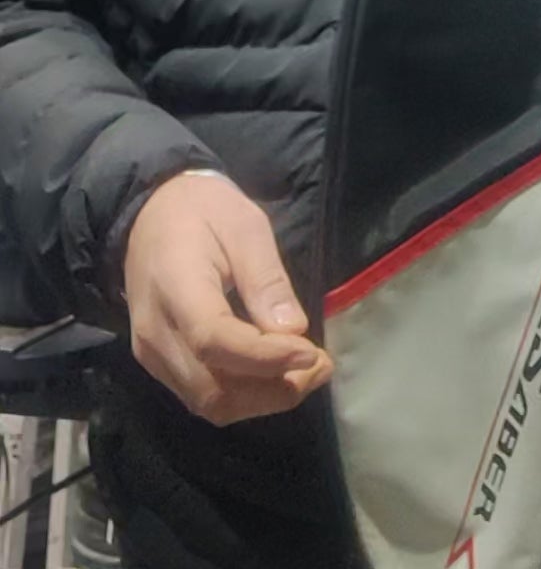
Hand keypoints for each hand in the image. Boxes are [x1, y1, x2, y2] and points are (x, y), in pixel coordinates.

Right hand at [124, 173, 333, 425]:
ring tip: (305, 373)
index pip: (214, 340)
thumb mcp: (245, 226)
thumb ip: (266, 278)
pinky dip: (242, 395)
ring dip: (261, 399)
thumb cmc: (202, 211)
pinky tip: (273, 373)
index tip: (313, 353)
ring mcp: (150, 353)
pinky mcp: (156, 362)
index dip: (266, 357)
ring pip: (207, 402)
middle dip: (272, 390)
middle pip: (211, 389)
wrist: (149, 213)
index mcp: (174, 286)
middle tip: (320, 367)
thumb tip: (294, 330)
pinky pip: (199, 394)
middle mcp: (155, 332)